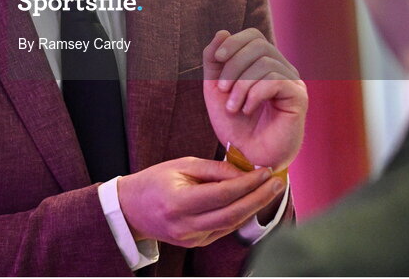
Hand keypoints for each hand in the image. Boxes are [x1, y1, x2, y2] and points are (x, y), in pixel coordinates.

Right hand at [117, 156, 285, 246]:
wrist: (131, 208)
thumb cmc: (155, 181)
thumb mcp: (181, 165)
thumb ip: (214, 169)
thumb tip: (244, 173)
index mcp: (179, 202)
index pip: (223, 194)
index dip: (248, 183)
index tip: (265, 172)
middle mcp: (186, 225)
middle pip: (233, 213)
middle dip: (259, 197)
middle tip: (276, 182)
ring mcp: (191, 239)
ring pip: (232, 224)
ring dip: (254, 207)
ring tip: (269, 190)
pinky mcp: (195, 244)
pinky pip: (224, 229)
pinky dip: (239, 215)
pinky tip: (250, 202)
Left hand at [203, 29, 306, 170]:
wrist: (248, 157)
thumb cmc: (234, 125)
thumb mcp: (215, 89)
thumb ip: (214, 60)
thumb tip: (222, 32)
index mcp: (263, 64)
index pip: (253, 36)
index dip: (234, 42)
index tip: (218, 58)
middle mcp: (282, 68)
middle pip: (259, 45)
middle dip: (234, 65)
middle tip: (223, 90)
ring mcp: (293, 81)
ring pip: (265, 63)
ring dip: (241, 85)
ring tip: (233, 107)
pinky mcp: (299, 97)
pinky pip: (277, 80)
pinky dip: (255, 94)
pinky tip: (248, 110)